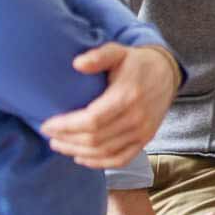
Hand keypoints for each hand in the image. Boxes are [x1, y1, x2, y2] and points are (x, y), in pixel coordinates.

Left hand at [41, 42, 180, 167]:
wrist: (167, 73)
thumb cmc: (136, 62)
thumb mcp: (118, 51)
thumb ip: (98, 56)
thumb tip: (77, 64)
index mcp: (127, 96)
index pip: (91, 120)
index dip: (66, 126)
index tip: (47, 125)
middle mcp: (137, 117)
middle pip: (95, 139)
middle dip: (67, 139)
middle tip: (48, 135)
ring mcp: (143, 132)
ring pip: (105, 151)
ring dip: (78, 151)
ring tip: (59, 145)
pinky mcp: (146, 139)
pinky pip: (120, 159)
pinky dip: (99, 162)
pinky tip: (81, 158)